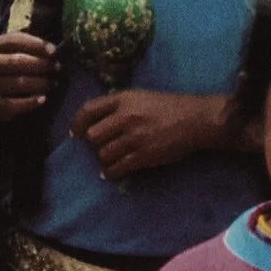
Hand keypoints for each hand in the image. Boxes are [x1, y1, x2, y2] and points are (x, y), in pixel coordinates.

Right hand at [0, 32, 60, 119]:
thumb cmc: (14, 63)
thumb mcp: (18, 49)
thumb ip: (32, 46)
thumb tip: (53, 50)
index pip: (15, 41)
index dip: (36, 44)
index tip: (53, 51)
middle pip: (16, 61)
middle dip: (40, 64)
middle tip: (56, 67)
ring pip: (17, 83)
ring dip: (39, 83)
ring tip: (53, 83)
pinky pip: (13, 104)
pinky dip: (30, 102)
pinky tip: (43, 99)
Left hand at [71, 89, 232, 178]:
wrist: (195, 119)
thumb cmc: (167, 107)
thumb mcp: (140, 97)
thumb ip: (118, 106)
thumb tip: (94, 122)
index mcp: (123, 99)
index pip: (88, 110)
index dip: (78, 123)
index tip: (76, 133)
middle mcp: (126, 117)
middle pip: (93, 136)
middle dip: (94, 144)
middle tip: (101, 146)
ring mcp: (134, 137)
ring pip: (103, 154)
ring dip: (104, 159)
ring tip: (109, 160)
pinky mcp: (143, 155)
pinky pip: (117, 168)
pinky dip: (111, 173)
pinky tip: (111, 173)